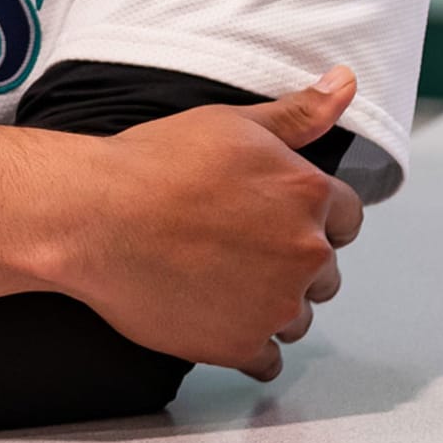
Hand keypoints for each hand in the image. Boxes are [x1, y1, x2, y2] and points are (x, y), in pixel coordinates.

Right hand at [56, 68, 365, 375]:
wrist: (96, 218)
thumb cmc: (158, 164)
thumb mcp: (235, 123)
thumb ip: (301, 113)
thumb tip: (347, 82)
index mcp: (310, 194)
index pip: (346, 219)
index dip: (312, 218)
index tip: (278, 220)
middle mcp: (304, 252)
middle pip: (324, 272)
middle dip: (293, 263)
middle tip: (242, 250)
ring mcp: (274, 304)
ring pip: (298, 316)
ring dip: (273, 306)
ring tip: (226, 283)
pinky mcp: (239, 346)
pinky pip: (268, 361)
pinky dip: (249, 347)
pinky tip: (220, 322)